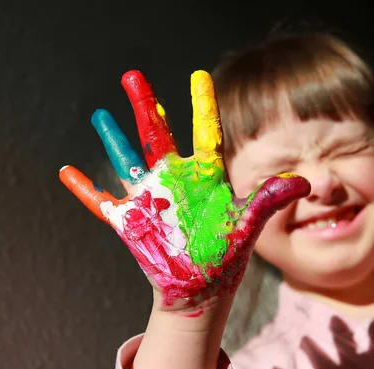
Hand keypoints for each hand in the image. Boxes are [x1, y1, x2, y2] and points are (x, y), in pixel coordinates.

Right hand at [59, 70, 309, 313]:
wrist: (201, 289)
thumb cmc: (225, 257)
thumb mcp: (248, 225)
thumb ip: (269, 199)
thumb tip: (306, 180)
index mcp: (203, 178)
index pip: (204, 133)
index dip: (202, 105)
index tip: (199, 75)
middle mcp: (174, 181)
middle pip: (157, 134)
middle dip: (144, 105)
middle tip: (132, 75)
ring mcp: (150, 200)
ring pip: (127, 160)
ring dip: (112, 138)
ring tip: (100, 114)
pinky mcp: (130, 222)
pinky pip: (101, 202)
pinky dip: (84, 190)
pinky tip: (67, 173)